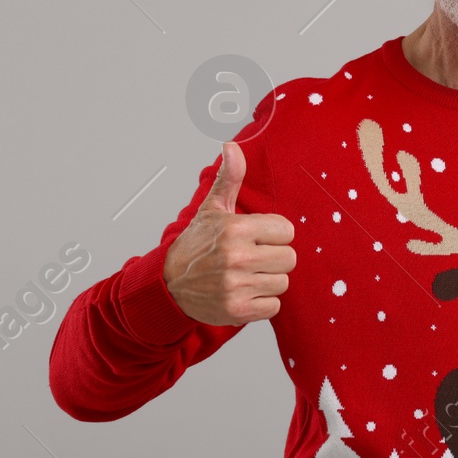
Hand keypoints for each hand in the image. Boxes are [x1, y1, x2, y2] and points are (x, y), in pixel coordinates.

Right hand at [162, 142, 296, 325]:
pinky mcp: (236, 310)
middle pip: (289, 259)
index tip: (259, 237)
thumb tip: (232, 146)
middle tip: (254, 257)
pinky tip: (245, 292)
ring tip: (248, 275)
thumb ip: (230, 178)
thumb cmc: (196, 244)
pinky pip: (273, 306)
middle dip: (274, 258)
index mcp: (236, 229)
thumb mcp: (212, 208)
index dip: (275, 234)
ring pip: (282, 282)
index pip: (287, 231)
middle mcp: (236, 257)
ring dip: (268, 280)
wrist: (168, 285)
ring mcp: (236, 286)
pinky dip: (262, 302)